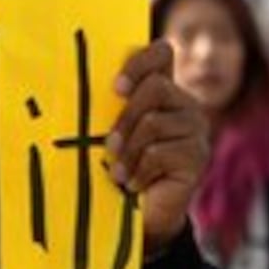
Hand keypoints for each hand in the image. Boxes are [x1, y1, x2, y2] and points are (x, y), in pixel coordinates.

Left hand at [107, 40, 210, 258]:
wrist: (139, 215)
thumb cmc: (117, 168)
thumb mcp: (109, 133)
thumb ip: (107, 108)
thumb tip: (71, 84)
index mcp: (162, 90)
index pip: (161, 53)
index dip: (140, 61)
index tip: (117, 87)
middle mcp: (184, 105)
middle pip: (157, 87)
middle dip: (125, 116)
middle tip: (109, 144)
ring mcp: (195, 130)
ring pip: (155, 123)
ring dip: (128, 150)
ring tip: (116, 172)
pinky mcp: (197, 158)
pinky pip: (161, 153)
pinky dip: (139, 170)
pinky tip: (132, 184)